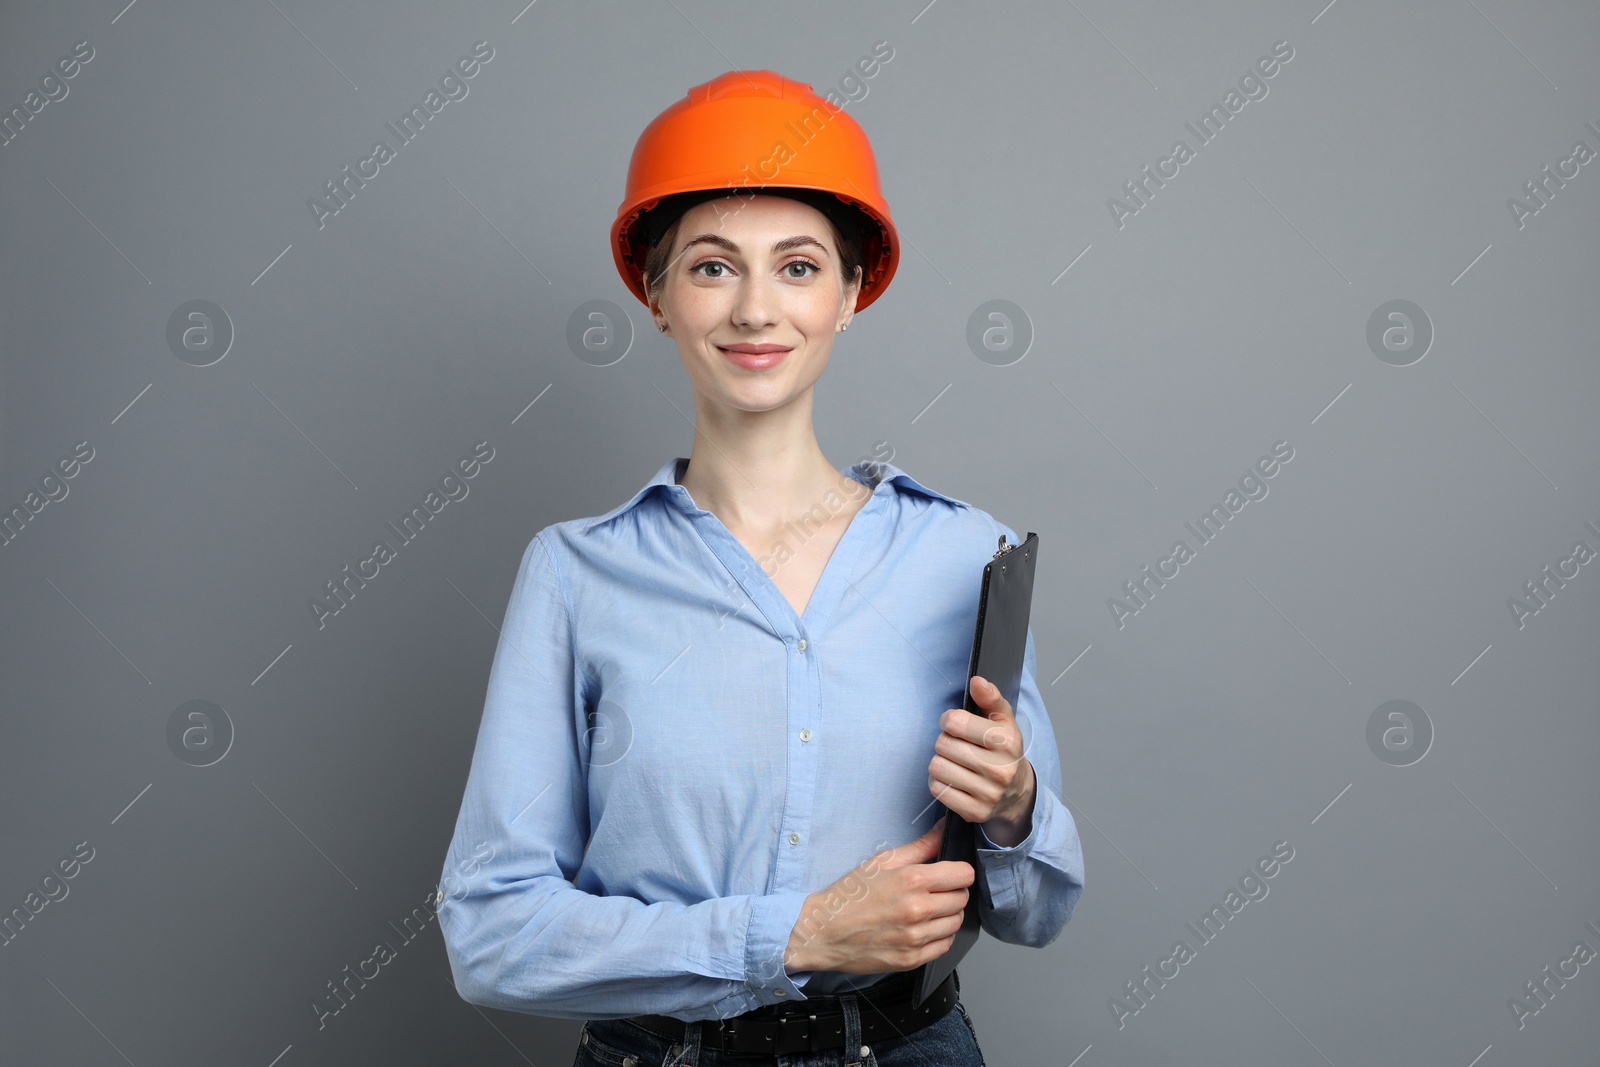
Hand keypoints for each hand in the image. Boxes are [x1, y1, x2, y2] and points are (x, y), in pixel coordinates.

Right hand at [784, 816, 973, 973]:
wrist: (823, 931)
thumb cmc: (849, 895)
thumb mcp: (882, 862)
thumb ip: (920, 846)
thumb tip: (944, 830)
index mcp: (911, 881)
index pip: (963, 875)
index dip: (959, 871)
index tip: (950, 873)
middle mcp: (917, 910)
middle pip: (962, 898)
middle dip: (953, 891)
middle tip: (935, 890)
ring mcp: (915, 938)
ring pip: (956, 922)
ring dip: (948, 914)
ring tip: (927, 909)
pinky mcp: (912, 959)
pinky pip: (945, 945)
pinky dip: (939, 936)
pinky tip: (923, 928)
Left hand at [930, 676, 1035, 845]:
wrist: (1017, 792)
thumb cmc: (1004, 750)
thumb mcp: (1003, 719)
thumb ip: (989, 697)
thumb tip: (976, 681)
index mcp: (1007, 741)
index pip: (955, 722)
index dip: (949, 719)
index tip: (955, 724)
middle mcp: (1000, 769)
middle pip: (943, 744)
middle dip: (945, 741)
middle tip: (957, 744)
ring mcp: (988, 794)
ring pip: (937, 766)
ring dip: (940, 761)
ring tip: (955, 761)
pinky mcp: (974, 811)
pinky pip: (937, 789)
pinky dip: (939, 781)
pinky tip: (953, 778)